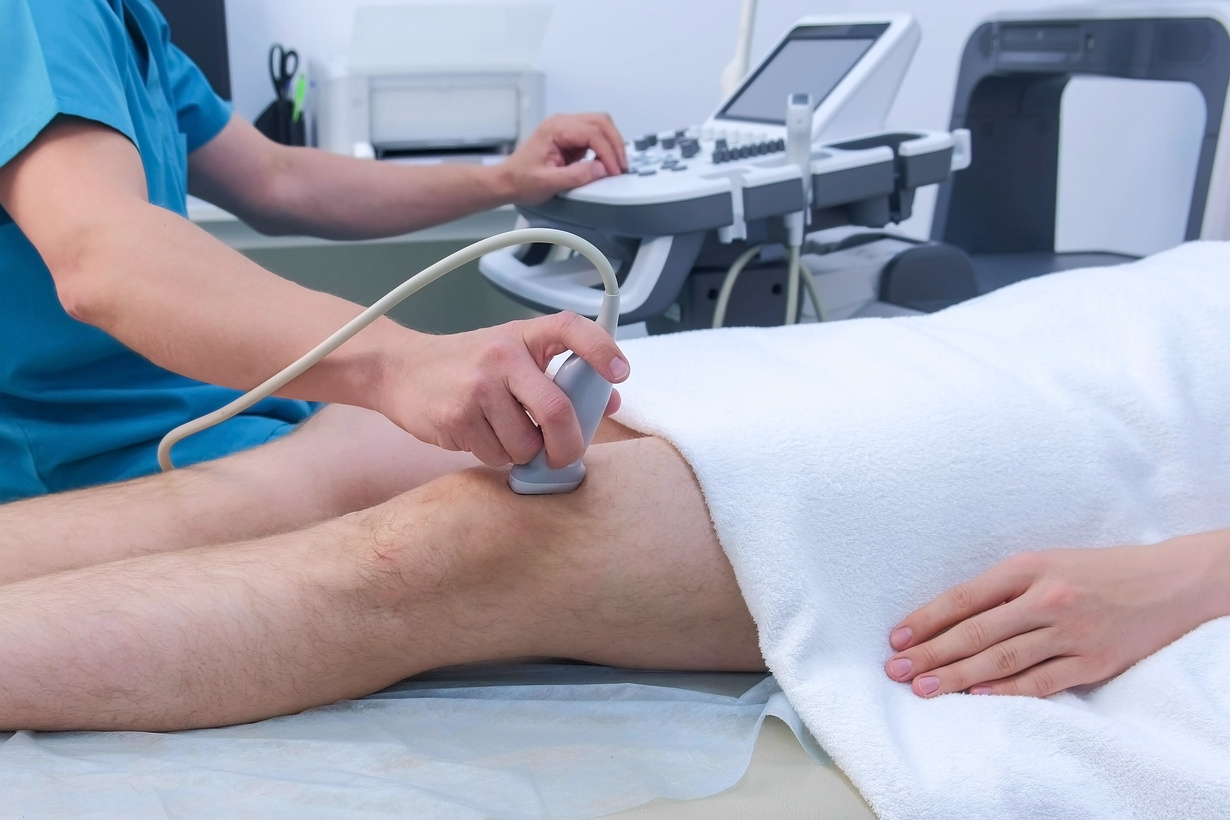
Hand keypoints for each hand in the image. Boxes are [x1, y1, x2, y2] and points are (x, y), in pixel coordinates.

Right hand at [380, 312, 628, 468]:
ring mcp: (478, 388)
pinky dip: (496, 455)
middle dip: (568, 445)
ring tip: (504, 433)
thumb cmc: (466, 364)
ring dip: (523, 452)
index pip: (570, 329)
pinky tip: (480, 435)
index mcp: (522, 335)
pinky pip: (497, 456)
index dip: (602, 350)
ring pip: (526, 444)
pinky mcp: (457, 419)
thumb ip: (557, 374)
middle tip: (564, 456)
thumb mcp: (512, 355)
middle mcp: (502, 356)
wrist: (400, 369)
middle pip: (557, 411)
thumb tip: (607, 401)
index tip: (620, 373)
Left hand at [499, 113, 627, 203]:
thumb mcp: (549, 182)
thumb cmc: (521, 180)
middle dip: (615, 143)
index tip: (614, 170)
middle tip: (621, 166)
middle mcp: (562, 123)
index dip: (608, 152)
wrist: (507, 181)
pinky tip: (607, 162)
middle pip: (601, 122)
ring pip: (601, 125)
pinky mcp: (570, 138)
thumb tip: (602, 169)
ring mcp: (567, 128)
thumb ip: (577, 175)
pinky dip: (605, 147)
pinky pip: (595, 135)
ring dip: (612, 143)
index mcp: (556, 128)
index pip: (592, 132)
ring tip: (616, 165)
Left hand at [884, 536, 1228, 697]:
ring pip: (1002, 659)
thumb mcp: (1046, 562)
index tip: (897, 638)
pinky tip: (978, 698)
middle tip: (896, 669)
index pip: (965, 597)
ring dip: (958, 676)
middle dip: (931, 653)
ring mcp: (1071, 631)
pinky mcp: (1094, 661)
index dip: (927, 619)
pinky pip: (1043, 680)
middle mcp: (1047, 598)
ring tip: (924, 689)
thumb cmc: (1095, 571)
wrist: (1168, 582)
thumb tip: (948, 618)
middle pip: (977, 631)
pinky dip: (1008, 691)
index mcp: (1029, 566)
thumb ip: (1003, 587)